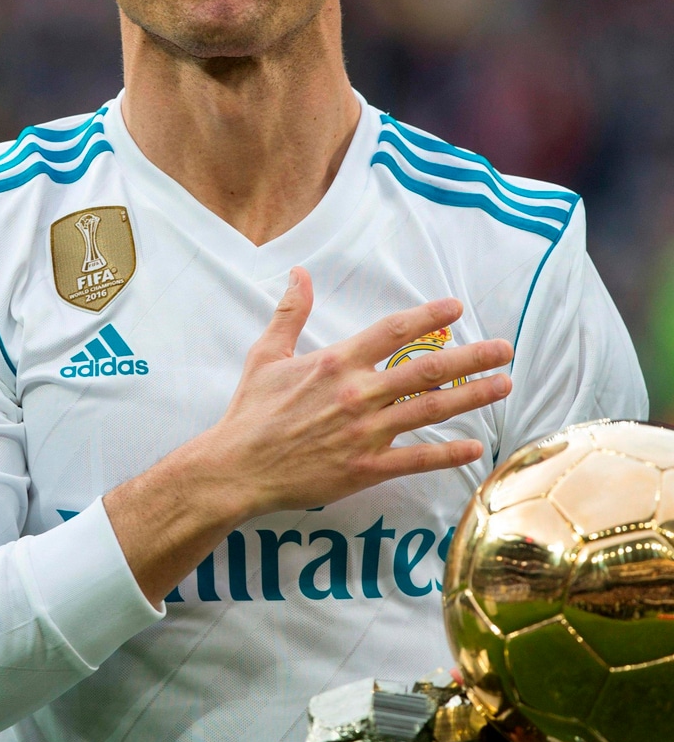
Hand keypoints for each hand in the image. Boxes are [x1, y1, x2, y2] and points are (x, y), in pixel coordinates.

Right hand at [105, 266, 512, 604]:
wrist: (236, 467)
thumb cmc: (251, 411)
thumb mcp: (267, 354)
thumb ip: (290, 312)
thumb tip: (299, 273)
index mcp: (336, 362)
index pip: (393, 331)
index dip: (428, 315)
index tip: (457, 307)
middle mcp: (357, 393)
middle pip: (426, 369)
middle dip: (471, 357)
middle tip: (505, 349)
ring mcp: (364, 433)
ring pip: (430, 410)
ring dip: (472, 397)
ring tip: (504, 385)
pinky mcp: (364, 469)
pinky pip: (415, 460)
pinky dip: (446, 454)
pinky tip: (474, 447)